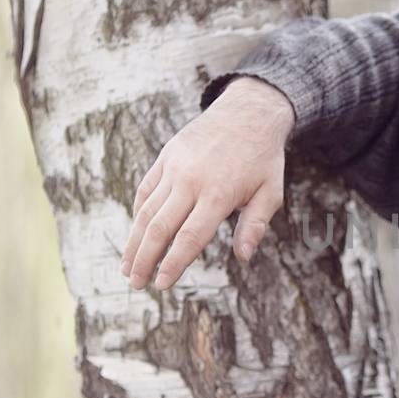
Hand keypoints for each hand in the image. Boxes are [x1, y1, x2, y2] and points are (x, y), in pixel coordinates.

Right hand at [120, 77, 295, 289]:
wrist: (248, 112)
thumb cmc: (262, 158)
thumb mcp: (271, 192)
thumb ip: (255, 225)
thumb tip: (243, 257)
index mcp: (218, 195)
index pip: (190, 238)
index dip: (173, 263)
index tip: (162, 285)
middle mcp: (191, 182)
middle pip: (160, 228)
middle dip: (145, 260)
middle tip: (137, 284)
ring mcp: (175, 168)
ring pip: (147, 211)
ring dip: (135, 242)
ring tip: (127, 267)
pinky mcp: (166, 157)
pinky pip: (146, 189)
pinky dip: (138, 213)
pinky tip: (135, 234)